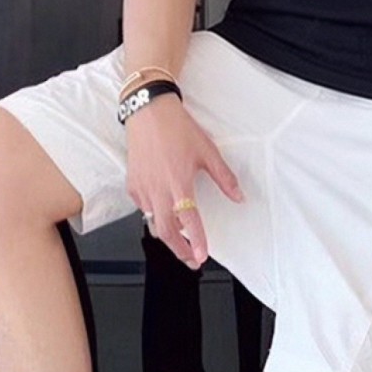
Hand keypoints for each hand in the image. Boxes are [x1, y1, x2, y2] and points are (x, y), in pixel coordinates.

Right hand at [125, 96, 242, 268]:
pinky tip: (165, 213)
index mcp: (178, 183)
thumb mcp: (207, 151)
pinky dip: (155, 216)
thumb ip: (224, 178)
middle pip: (166, 232)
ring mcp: (143, 188)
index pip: (189, 221)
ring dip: (168, 236)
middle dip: (179, 250)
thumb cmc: (176, 128)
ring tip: (181, 241)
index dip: (196, 241)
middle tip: (192, 259)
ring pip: (153, 223)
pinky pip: (144, 208)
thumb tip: (239, 196)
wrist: (148, 111)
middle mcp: (158, 189)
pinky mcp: (133, 185)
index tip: (201, 255)